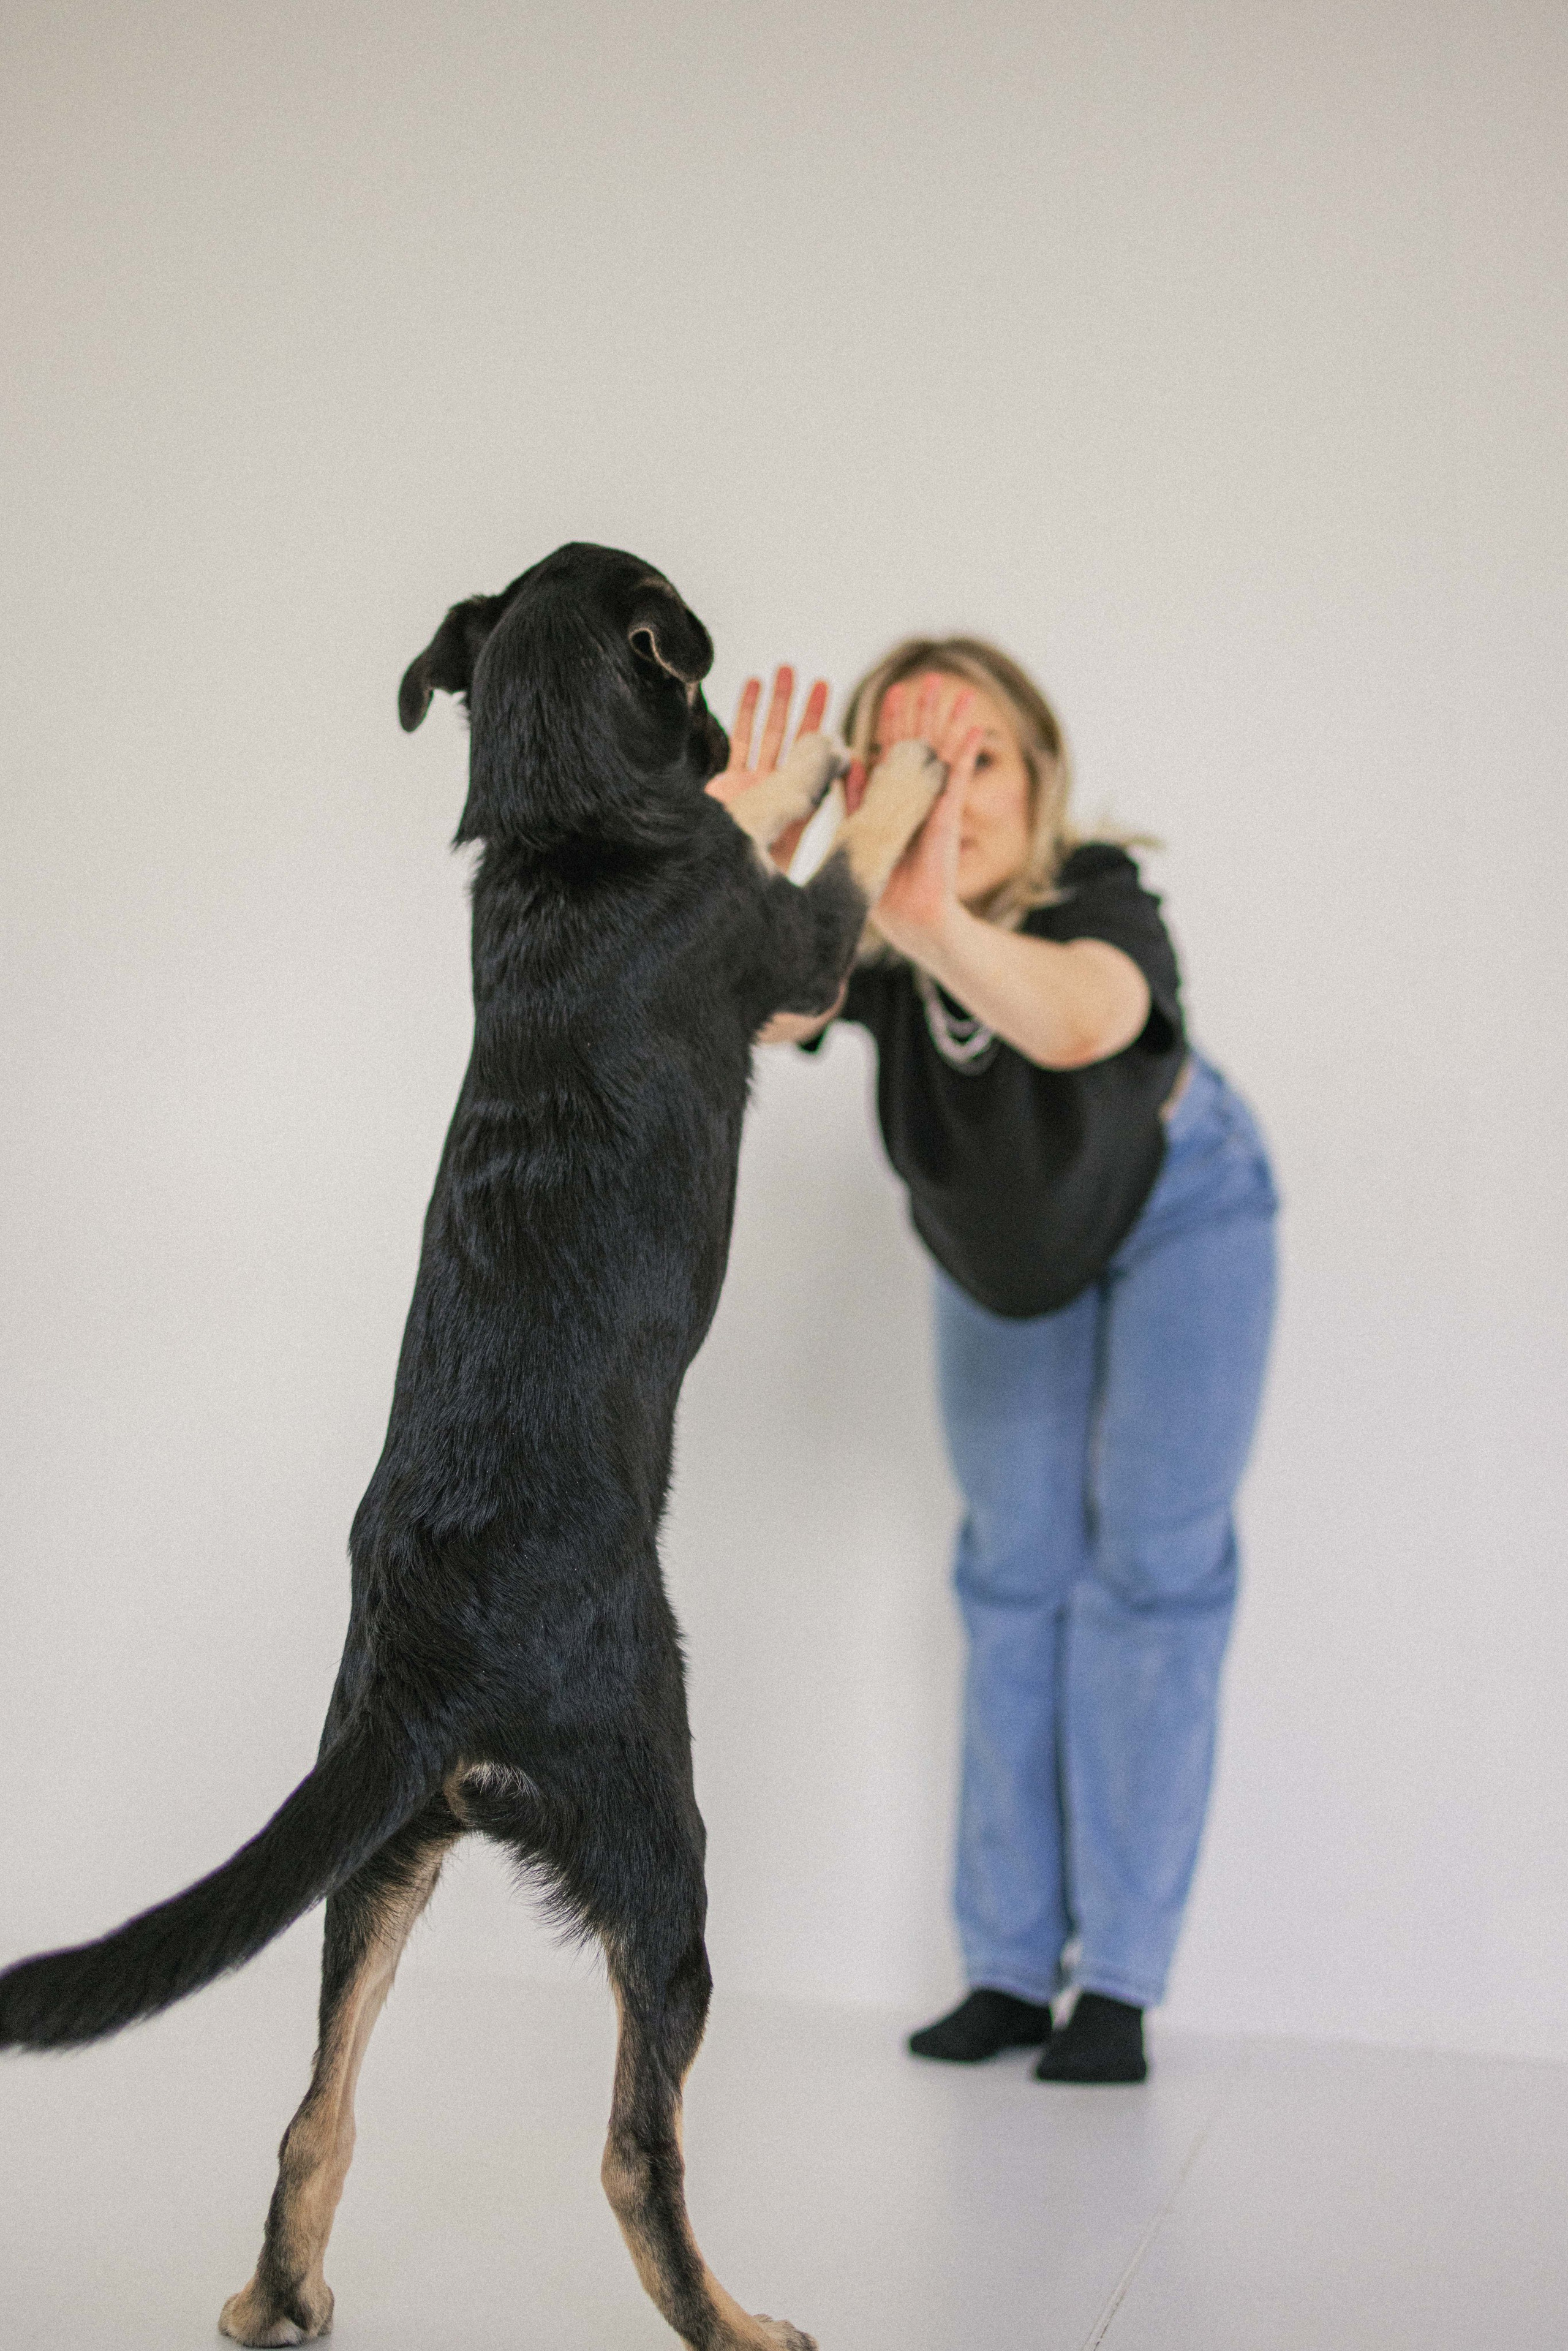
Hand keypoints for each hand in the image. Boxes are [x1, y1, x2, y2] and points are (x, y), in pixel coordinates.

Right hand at [708, 667, 843, 868]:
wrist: (704, 900)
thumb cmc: (750, 887)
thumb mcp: (785, 829)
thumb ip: (811, 788)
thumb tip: (845, 750)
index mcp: (802, 814)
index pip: (823, 767)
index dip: (830, 734)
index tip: (840, 709)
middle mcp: (780, 800)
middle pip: (798, 746)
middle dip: (806, 709)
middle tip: (817, 678)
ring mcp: (753, 792)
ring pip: (768, 739)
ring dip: (777, 703)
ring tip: (785, 668)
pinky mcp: (727, 789)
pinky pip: (740, 744)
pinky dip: (747, 713)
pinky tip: (754, 682)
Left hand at [867, 674, 982, 957]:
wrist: (910, 916)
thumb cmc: (885, 884)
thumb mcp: (861, 832)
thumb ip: (858, 797)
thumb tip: (851, 761)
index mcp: (896, 797)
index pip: (894, 750)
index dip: (893, 721)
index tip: (894, 691)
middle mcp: (918, 795)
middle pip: (922, 743)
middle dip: (925, 710)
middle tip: (931, 677)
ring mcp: (936, 803)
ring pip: (945, 753)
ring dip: (952, 721)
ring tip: (961, 691)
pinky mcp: (947, 816)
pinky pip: (958, 779)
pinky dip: (965, 754)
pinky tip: (973, 729)